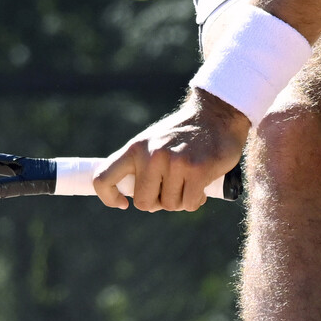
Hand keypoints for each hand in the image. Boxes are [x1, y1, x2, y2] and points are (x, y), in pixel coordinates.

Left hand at [94, 89, 247, 212]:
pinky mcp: (197, 170)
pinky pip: (189, 204)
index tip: (123, 204)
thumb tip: (129, 196)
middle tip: (170, 190)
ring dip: (180, 200)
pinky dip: (195, 201)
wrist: (216, 116)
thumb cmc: (183, 135)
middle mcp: (152, 155)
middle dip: (158, 202)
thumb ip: (139, 165)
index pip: (104, 178)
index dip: (108, 197)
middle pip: (143, 203)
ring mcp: (174, 162)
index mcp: (135, 148)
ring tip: (189, 182)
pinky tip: (201, 187)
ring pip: (169, 205)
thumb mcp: (153, 142)